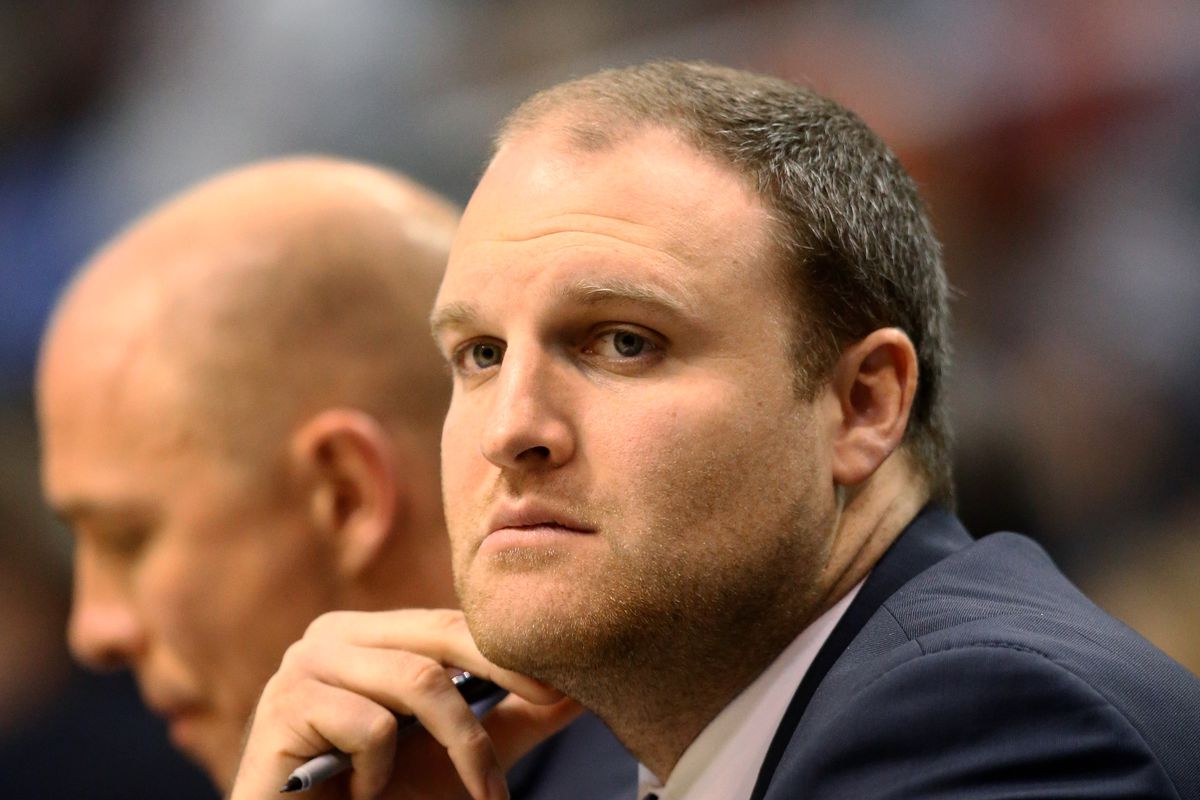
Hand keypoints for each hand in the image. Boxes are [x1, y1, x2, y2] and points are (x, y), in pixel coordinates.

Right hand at [228, 609, 582, 799]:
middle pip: (438, 636)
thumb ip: (509, 718)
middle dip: (503, 670)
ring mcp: (303, 664)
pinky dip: (381, 773)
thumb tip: (580, 690)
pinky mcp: (284, 705)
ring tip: (475, 793)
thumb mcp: (455, 753)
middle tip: (550, 701)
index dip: (509, 649)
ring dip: (462, 746)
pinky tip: (360, 794)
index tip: (562, 681)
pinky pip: (369, 727)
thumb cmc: (379, 797)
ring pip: (416, 681)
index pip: (452, 622)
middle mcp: (332, 634)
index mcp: (369, 634)